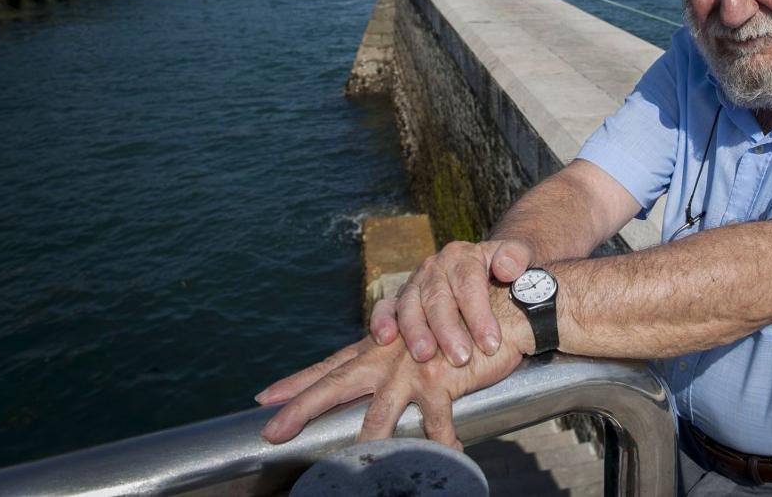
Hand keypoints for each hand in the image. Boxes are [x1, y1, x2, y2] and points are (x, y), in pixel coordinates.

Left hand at [255, 331, 523, 449]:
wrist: (504, 305)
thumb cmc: (466, 326)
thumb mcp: (423, 341)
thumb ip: (398, 357)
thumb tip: (381, 376)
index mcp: (381, 347)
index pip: (333, 364)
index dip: (300, 381)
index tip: (267, 398)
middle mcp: (388, 355)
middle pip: (336, 382)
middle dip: (302, 407)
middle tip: (272, 431)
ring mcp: (412, 367)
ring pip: (380, 412)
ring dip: (368, 441)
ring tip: (352, 468)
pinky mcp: (443, 378)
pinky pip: (437, 421)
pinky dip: (440, 442)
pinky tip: (445, 459)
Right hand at [371, 239, 532, 365]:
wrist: (486, 268)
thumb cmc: (505, 270)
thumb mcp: (519, 256)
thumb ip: (517, 256)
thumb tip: (506, 267)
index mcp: (463, 256)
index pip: (469, 283)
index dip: (479, 314)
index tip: (492, 343)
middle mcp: (435, 267)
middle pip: (438, 297)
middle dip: (448, 330)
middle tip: (461, 357)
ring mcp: (415, 283)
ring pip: (410, 304)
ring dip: (415, 331)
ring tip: (425, 355)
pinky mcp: (400, 299)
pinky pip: (385, 307)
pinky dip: (382, 321)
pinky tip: (385, 338)